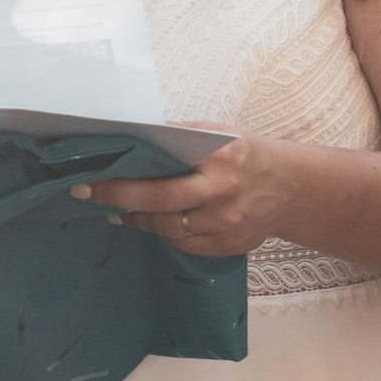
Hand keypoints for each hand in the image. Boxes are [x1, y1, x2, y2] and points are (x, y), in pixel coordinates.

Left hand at [72, 126, 291, 255]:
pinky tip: (152, 220)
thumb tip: (130, 136)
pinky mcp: (228, 246)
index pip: (160, 173)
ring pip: (167, 229)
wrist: (293, 187)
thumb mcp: (218, 134)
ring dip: (138, 219)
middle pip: (159, 205)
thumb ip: (179, 137)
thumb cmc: (247, 154)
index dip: (122, 180)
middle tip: (88, 195)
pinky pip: (184, 243)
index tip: (90, 178)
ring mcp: (226, 225)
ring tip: (119, 209)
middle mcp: (223, 194)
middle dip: (118, 200)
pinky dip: (164, 232)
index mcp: (220, 158)